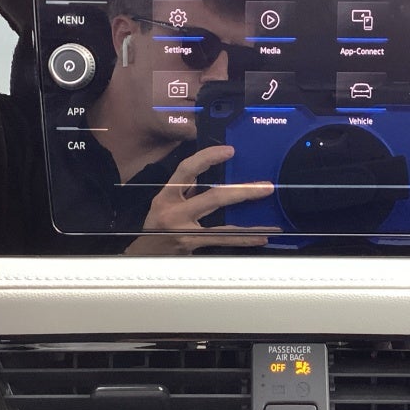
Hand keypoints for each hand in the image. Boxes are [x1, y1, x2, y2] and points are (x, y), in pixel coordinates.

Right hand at [124, 145, 277, 254]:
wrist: (140, 258)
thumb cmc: (156, 227)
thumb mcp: (164, 203)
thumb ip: (185, 189)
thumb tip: (209, 173)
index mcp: (166, 195)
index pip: (187, 170)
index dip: (208, 158)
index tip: (230, 151)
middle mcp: (174, 212)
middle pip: (213, 198)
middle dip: (242, 191)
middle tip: (265, 187)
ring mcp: (184, 232)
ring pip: (222, 224)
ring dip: (249, 222)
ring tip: (269, 216)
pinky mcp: (193, 247)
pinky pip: (223, 242)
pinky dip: (244, 238)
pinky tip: (261, 236)